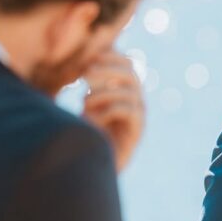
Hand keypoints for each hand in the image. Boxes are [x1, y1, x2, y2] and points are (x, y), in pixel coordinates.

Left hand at [82, 50, 143, 172]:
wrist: (94, 164)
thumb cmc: (87, 131)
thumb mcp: (85, 102)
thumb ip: (89, 83)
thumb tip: (82, 59)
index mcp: (125, 88)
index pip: (126, 63)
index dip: (111, 56)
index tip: (89, 57)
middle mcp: (136, 99)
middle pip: (130, 73)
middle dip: (107, 70)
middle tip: (85, 76)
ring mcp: (139, 114)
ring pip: (128, 91)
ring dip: (102, 94)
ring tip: (83, 103)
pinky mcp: (137, 130)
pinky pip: (129, 111)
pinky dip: (107, 110)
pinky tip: (91, 118)